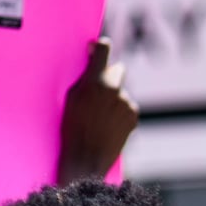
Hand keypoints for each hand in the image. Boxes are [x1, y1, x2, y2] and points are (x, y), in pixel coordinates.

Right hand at [57, 38, 138, 182]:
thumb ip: (84, 78)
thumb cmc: (72, 128)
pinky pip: (127, 107)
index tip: (97, 49)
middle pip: (118, 70)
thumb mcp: (71, 98)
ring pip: (121, 92)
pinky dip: (120, 112)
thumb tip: (93, 61)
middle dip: (110, 75)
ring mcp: (127, 103)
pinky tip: (109, 125)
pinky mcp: (133, 116)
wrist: (86, 159)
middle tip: (98, 90)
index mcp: (95, 82)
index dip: (100, 46)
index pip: (104, 49)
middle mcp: (115, 89)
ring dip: (114, 98)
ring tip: (100, 117)